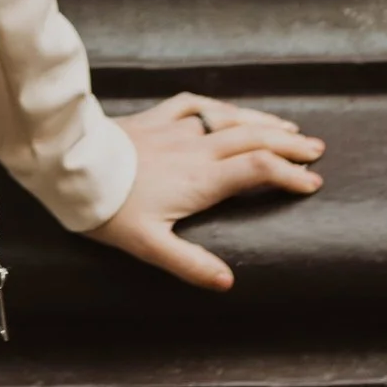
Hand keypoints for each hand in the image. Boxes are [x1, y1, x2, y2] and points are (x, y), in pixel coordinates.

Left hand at [93, 91, 324, 292]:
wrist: (70, 168)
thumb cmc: (108, 210)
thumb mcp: (149, 246)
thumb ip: (190, 263)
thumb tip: (227, 282)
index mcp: (200, 179)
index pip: (257, 170)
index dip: (288, 175)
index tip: (312, 183)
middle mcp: (194, 149)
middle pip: (252, 139)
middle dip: (288, 144)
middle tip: (316, 150)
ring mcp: (174, 129)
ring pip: (228, 118)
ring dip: (261, 122)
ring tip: (287, 127)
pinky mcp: (153, 118)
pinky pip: (193, 104)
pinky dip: (218, 106)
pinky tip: (225, 109)